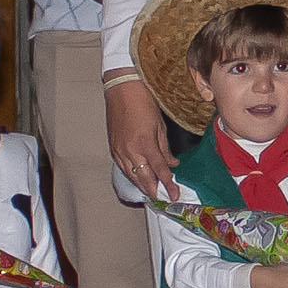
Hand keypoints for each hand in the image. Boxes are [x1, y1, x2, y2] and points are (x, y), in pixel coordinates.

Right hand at [106, 73, 183, 199]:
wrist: (122, 90)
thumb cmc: (142, 103)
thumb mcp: (160, 126)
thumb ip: (165, 149)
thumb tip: (172, 164)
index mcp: (145, 144)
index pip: (160, 171)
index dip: (168, 185)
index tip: (174, 194)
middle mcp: (130, 151)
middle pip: (144, 178)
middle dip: (154, 190)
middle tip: (164, 197)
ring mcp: (120, 151)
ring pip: (132, 176)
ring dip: (142, 186)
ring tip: (152, 192)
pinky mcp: (113, 148)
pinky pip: (123, 168)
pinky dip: (132, 176)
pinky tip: (138, 179)